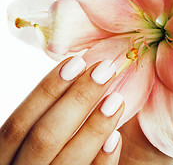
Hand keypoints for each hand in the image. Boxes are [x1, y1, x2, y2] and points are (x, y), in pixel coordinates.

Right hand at [0, 56, 123, 164]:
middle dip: (77, 99)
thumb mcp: (30, 140)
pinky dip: (102, 161)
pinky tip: (116, 138)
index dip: (48, 89)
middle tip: (105, 70)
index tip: (77, 62)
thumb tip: (76, 73)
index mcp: (6, 156)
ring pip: (67, 160)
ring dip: (94, 127)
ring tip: (116, 99)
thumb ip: (45, 117)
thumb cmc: (39, 156)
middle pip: (45, 137)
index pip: (21, 122)